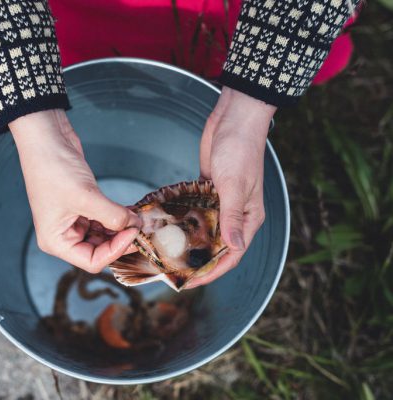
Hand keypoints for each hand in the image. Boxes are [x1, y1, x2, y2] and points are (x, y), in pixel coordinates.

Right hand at [9, 109, 140, 272]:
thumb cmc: (52, 168)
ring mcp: (73, 219)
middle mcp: (63, 234)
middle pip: (100, 249)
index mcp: (56, 241)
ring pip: (104, 234)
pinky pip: (104, 218)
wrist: (46, 138)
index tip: (132, 233)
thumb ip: (112, 215)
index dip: (115, 250)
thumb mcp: (86, 197)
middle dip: (121, 239)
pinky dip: (117, 216)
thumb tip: (135, 226)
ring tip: (138, 219)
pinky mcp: (82, 205)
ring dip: (121, 227)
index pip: (92, 261)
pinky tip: (131, 212)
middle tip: (140, 228)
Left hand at [187, 87, 275, 287]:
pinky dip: (185, 220)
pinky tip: (168, 227)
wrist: (235, 119)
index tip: (190, 281)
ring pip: (206, 230)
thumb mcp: (235, 186)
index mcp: (249, 217)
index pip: (231, 254)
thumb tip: (234, 249)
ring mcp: (222, 202)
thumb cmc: (240, 150)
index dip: (211, 271)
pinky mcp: (209, 190)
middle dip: (197, 260)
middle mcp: (236, 213)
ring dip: (190, 242)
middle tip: (174, 271)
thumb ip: (232, 218)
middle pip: (217, 245)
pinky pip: (197, 211)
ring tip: (167, 254)